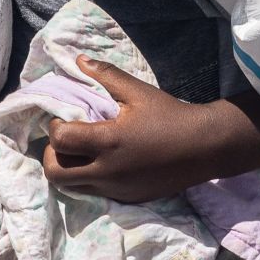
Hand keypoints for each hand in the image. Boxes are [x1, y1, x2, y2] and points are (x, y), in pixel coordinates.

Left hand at [45, 59, 235, 203]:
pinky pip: (97, 193)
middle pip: (56, 174)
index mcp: (107, 142)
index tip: (65, 119)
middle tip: (67, 141)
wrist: (205, 147)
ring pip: (73, 188)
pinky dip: (92, 180)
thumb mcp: (139, 92)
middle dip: (53, 156)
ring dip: (70, 170)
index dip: (55, 127)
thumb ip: (106, 76)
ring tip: (83, 153)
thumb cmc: (172, 116)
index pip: (60, 140)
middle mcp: (107, 171)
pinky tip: (106, 163)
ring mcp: (117, 189)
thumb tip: (79, 60)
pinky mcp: (128, 198)